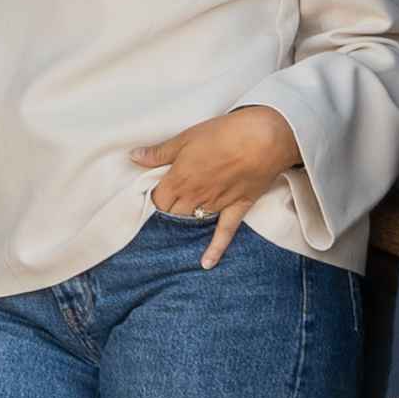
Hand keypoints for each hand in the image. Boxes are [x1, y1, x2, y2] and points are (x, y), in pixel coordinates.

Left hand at [132, 104, 303, 266]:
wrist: (264, 139)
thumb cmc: (223, 134)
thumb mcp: (185, 138)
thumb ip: (159, 152)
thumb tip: (134, 157)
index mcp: (179, 180)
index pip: (157, 199)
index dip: (155, 197)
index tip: (155, 192)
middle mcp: (195, 197)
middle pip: (173, 213)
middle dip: (168, 209)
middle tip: (168, 204)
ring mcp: (216, 204)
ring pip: (193, 221)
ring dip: (186, 221)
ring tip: (181, 221)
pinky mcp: (238, 208)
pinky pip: (224, 233)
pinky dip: (215, 249)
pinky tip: (206, 263)